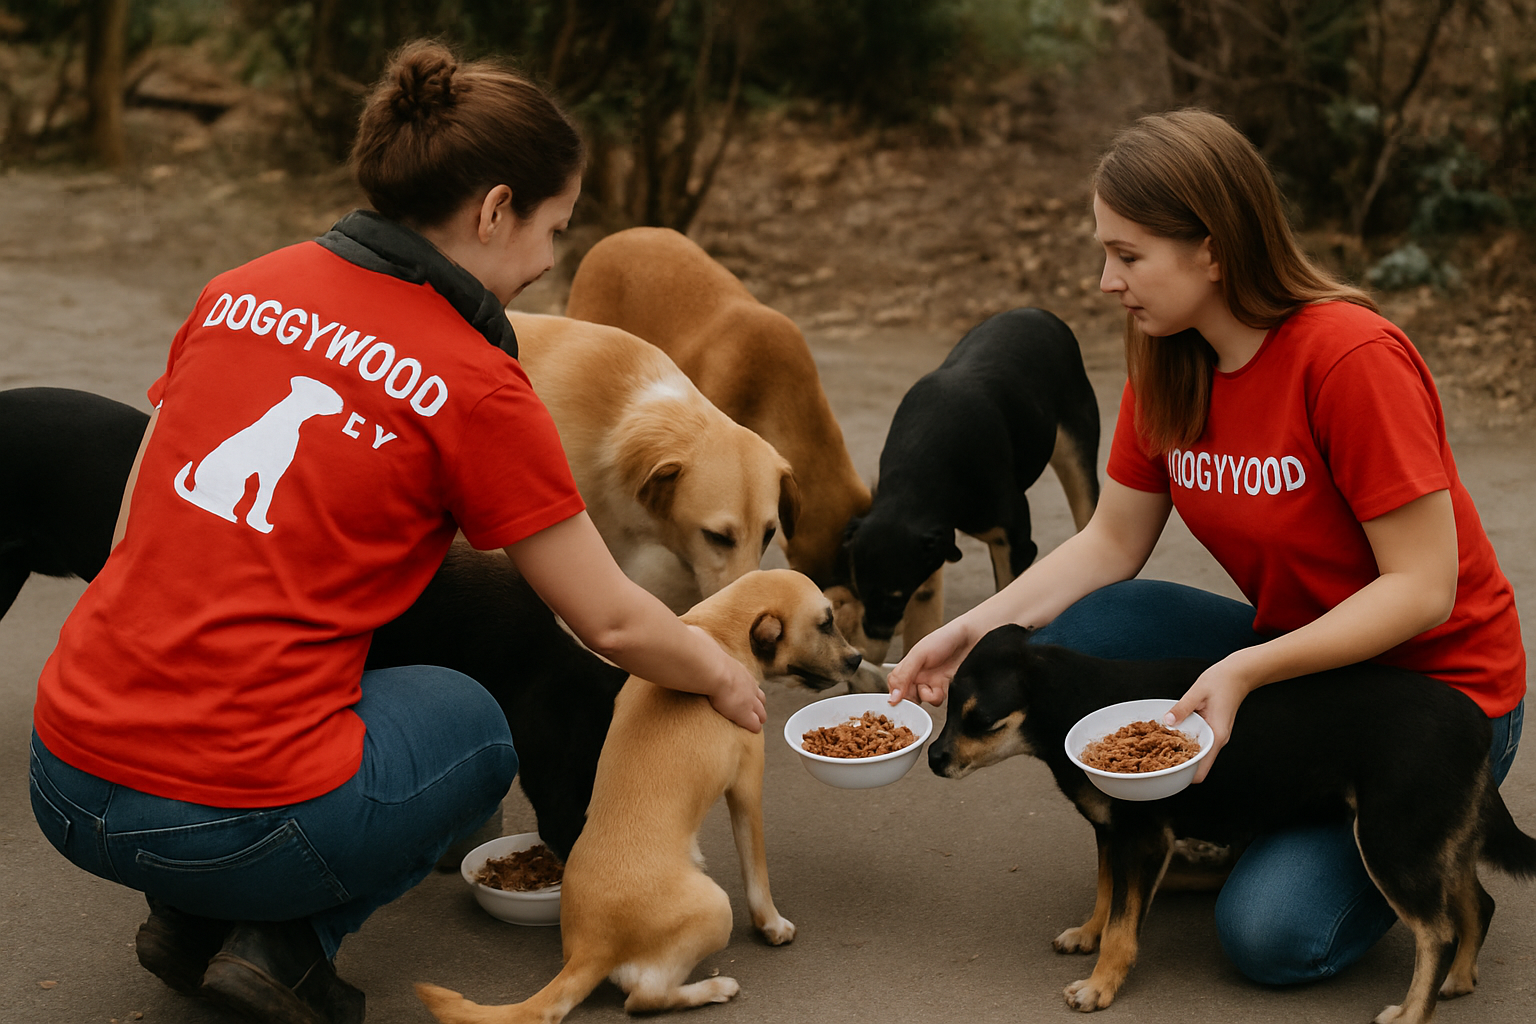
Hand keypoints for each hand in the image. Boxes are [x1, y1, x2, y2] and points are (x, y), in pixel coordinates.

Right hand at [693, 625, 766, 731]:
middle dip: (758, 703)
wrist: (709, 668)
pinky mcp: (744, 713)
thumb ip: (702, 644)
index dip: (748, 689)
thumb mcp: (704, 645)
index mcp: (738, 670)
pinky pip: (754, 723)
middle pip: (760, 696)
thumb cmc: (703, 656)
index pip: (748, 681)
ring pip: (760, 710)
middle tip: (756, 710)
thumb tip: (692, 635)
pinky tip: (753, 730)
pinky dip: (753, 727)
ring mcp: (749, 698)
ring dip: (759, 716)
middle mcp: (747, 683)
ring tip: (758, 721)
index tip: (745, 693)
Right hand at [886, 619, 979, 706]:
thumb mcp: (919, 654)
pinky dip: (938, 698)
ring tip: (932, 689)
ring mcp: (932, 682)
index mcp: (909, 666)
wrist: (972, 639)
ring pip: (922, 700)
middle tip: (915, 699)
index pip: (895, 684)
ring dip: (926, 697)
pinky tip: (941, 690)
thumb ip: (904, 675)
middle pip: (907, 695)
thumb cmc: (944, 639)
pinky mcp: (945, 688)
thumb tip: (893, 696)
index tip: (898, 701)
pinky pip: (936, 700)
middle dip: (911, 700)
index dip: (895, 694)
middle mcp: (919, 675)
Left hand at [1162, 654, 1261, 782]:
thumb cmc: (1221, 681)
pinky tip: (1170, 736)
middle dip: (1179, 766)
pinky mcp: (1212, 729)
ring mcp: (1216, 735)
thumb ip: (1182, 708)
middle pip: (1198, 765)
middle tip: (1156, 763)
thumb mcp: (1197, 692)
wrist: (1239, 674)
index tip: (1167, 774)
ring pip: (1197, 754)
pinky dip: (1185, 742)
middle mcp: (1218, 740)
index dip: (1185, 776)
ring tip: (1158, 751)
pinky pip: (1198, 742)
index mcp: (1216, 735)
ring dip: (1181, 754)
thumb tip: (1167, 721)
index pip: (1202, 769)